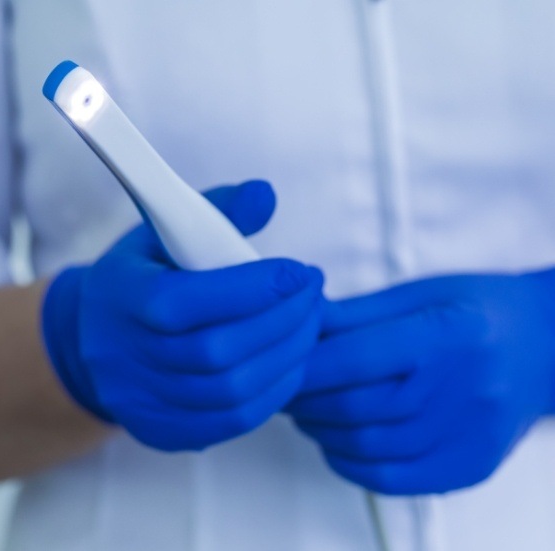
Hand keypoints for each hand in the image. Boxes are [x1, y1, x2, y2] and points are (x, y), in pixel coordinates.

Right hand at [43, 180, 323, 450]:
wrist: (96, 338)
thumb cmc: (143, 276)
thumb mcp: (165, 231)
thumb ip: (217, 210)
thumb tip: (266, 195)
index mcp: (121, 297)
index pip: (187, 301)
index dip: (252, 288)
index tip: (299, 272)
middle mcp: (124, 357)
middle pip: (218, 352)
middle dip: (283, 321)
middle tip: (314, 294)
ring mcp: (143, 402)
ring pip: (232, 391)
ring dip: (287, 356)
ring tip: (311, 324)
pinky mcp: (164, 431)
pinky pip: (233, 421)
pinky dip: (275, 391)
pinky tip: (292, 361)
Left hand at [287, 271, 554, 493]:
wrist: (545, 346)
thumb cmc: (478, 310)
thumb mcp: (419, 294)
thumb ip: (356, 314)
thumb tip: (300, 322)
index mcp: (445, 335)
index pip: (354, 359)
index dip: (305, 365)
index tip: (281, 363)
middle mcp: (460, 390)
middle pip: (354, 407)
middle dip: (303, 400)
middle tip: (284, 388)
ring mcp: (467, 436)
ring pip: (366, 447)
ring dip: (320, 431)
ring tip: (306, 412)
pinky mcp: (469, 467)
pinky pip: (393, 480)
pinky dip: (350, 464)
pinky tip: (336, 443)